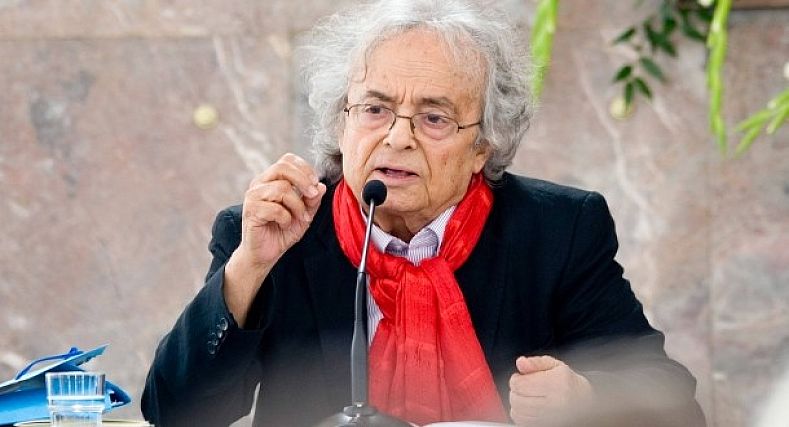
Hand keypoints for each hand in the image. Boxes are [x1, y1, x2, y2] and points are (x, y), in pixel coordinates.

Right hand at [237, 153, 325, 268]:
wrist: (265, 254)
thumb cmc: (282, 231)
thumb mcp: (304, 215)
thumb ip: (312, 201)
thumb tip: (321, 186)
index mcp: (272, 179)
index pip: (287, 160)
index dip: (304, 168)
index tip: (315, 183)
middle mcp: (260, 183)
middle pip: (282, 168)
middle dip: (303, 181)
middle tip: (313, 196)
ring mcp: (253, 196)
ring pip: (281, 188)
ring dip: (297, 205)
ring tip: (300, 218)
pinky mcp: (250, 210)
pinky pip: (275, 208)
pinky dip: (286, 218)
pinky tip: (285, 225)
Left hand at [508, 355, 592, 425]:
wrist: (586, 403)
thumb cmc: (569, 383)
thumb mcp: (556, 366)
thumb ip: (536, 362)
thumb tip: (520, 363)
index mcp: (557, 383)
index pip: (519, 384)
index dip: (516, 379)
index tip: (522, 377)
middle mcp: (555, 403)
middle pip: (516, 398)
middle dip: (516, 391)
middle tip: (526, 388)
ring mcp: (550, 418)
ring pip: (517, 412)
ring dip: (518, 404)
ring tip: (529, 398)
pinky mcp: (545, 426)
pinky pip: (522, 422)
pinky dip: (522, 415)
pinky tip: (531, 409)